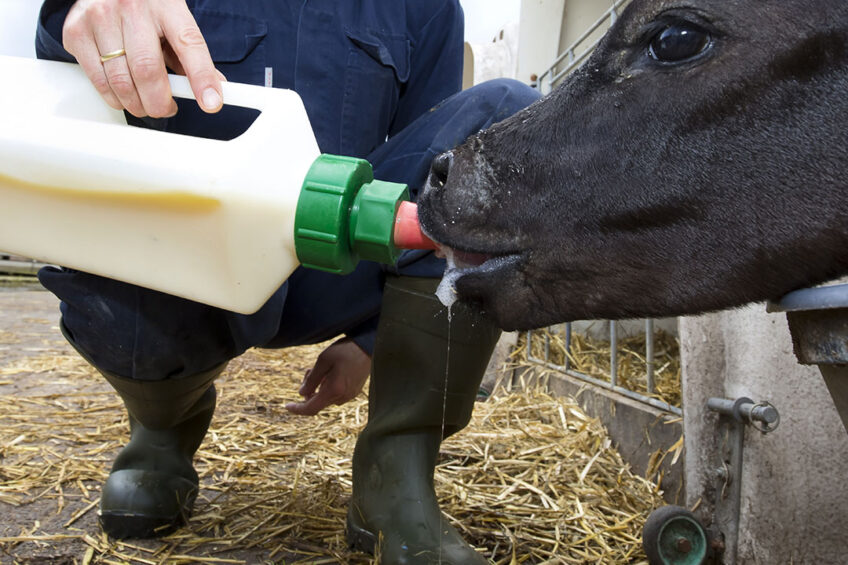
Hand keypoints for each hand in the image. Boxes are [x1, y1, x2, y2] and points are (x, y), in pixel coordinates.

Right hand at [62, 0, 223, 117]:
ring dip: (136, 105)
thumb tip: (213, 92)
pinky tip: (123, 93)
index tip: (212, 103)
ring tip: (145, 104)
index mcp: (165, 5)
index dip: (202, 78)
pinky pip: (97, 80)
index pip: (189, 44)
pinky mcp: (76, 31)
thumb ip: (191, 55)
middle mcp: (130, 7)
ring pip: (120, 81)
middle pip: (148, 71)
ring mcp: (99, 17)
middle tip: (165, 109)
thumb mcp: (173, 21)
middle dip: (160, 103)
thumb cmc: (145, 7)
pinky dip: (113, 97)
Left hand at [285, 338, 370, 415]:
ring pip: (326, 398)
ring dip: (318, 388)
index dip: (297, 409)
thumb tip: (301, 394)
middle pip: (317, 402)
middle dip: (308, 391)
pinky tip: (331, 373)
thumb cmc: (346, 351)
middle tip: (308, 371)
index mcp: (334, 390)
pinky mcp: (354, 392)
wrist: (369, 347)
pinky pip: (335, 395)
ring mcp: (349, 396)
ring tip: (321, 369)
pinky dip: (328, 387)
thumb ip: (311, 379)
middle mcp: (342, 397)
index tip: (287, 406)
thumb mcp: (323, 360)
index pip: (311, 408)